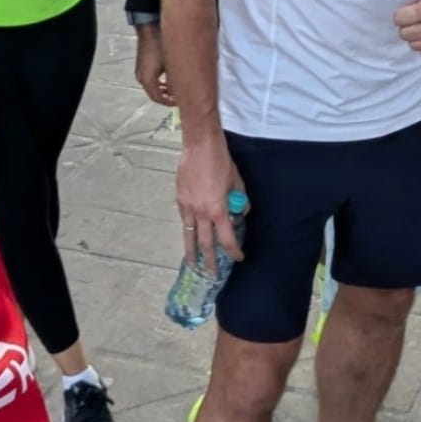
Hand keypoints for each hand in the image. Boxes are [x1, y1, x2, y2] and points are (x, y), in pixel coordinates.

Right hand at [134, 22, 173, 106]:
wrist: (150, 27)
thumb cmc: (161, 45)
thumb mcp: (171, 64)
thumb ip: (176, 79)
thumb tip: (183, 89)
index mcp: (147, 80)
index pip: (158, 99)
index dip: (170, 102)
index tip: (181, 102)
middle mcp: (141, 77)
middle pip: (154, 94)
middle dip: (167, 97)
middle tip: (180, 97)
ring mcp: (140, 71)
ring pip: (152, 87)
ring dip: (163, 89)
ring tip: (176, 88)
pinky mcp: (141, 65)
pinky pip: (150, 79)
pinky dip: (159, 82)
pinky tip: (169, 78)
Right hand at [174, 137, 245, 271]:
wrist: (200, 146)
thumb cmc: (221, 161)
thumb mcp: (237, 182)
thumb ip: (239, 200)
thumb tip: (241, 212)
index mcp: (217, 210)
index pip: (226, 239)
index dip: (233, 251)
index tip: (238, 258)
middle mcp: (201, 212)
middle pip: (205, 244)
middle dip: (209, 262)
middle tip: (212, 275)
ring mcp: (187, 206)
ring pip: (189, 236)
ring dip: (191, 252)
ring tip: (193, 265)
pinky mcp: (179, 199)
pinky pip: (184, 220)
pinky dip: (187, 230)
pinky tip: (188, 235)